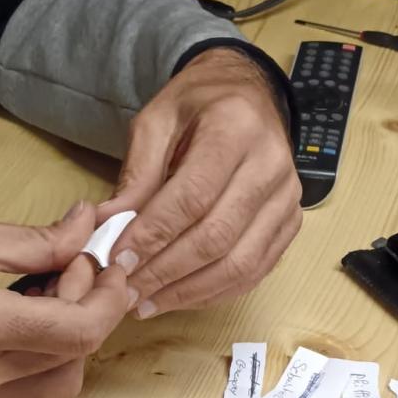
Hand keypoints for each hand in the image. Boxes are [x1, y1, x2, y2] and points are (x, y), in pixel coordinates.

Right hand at [0, 203, 131, 397]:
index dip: (108, 296)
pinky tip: (24, 315)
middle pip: (75, 358)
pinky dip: (41, 356)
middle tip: (77, 264)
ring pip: (57, 383)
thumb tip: (86, 231)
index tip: (108, 262)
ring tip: (48, 291)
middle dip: (91, 308)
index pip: (80, 331)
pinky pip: (24, 390)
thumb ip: (35, 242)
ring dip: (70, 340)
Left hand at [98, 48, 301, 317]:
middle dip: (166, 271)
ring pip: (240, 262)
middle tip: (126, 291)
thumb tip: (106, 227)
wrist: (249, 95)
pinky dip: (215, 292)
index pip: (193, 196)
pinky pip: (255, 270)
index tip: (117, 259)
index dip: (153, 234)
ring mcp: (287, 198)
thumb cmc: (198, 105)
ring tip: (147, 303)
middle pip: (217, 236)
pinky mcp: (291, 223)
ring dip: (189, 291)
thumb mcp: (155, 122)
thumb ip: (136, 175)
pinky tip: (179, 297)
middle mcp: (271, 164)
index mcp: (235, 128)